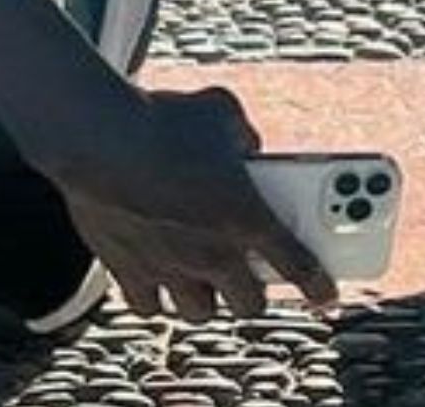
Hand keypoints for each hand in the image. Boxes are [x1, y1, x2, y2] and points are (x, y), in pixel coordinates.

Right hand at [36, 85, 339, 319]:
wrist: (98, 136)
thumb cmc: (163, 119)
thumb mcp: (220, 111)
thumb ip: (242, 134)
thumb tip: (247, 146)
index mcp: (246, 216)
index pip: (297, 265)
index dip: (318, 285)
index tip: (326, 294)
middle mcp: (212, 252)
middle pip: (248, 303)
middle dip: (256, 292)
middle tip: (254, 275)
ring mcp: (169, 267)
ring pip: (199, 312)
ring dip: (208, 298)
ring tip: (206, 279)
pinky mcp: (127, 270)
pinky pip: (149, 306)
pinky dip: (157, 297)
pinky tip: (160, 279)